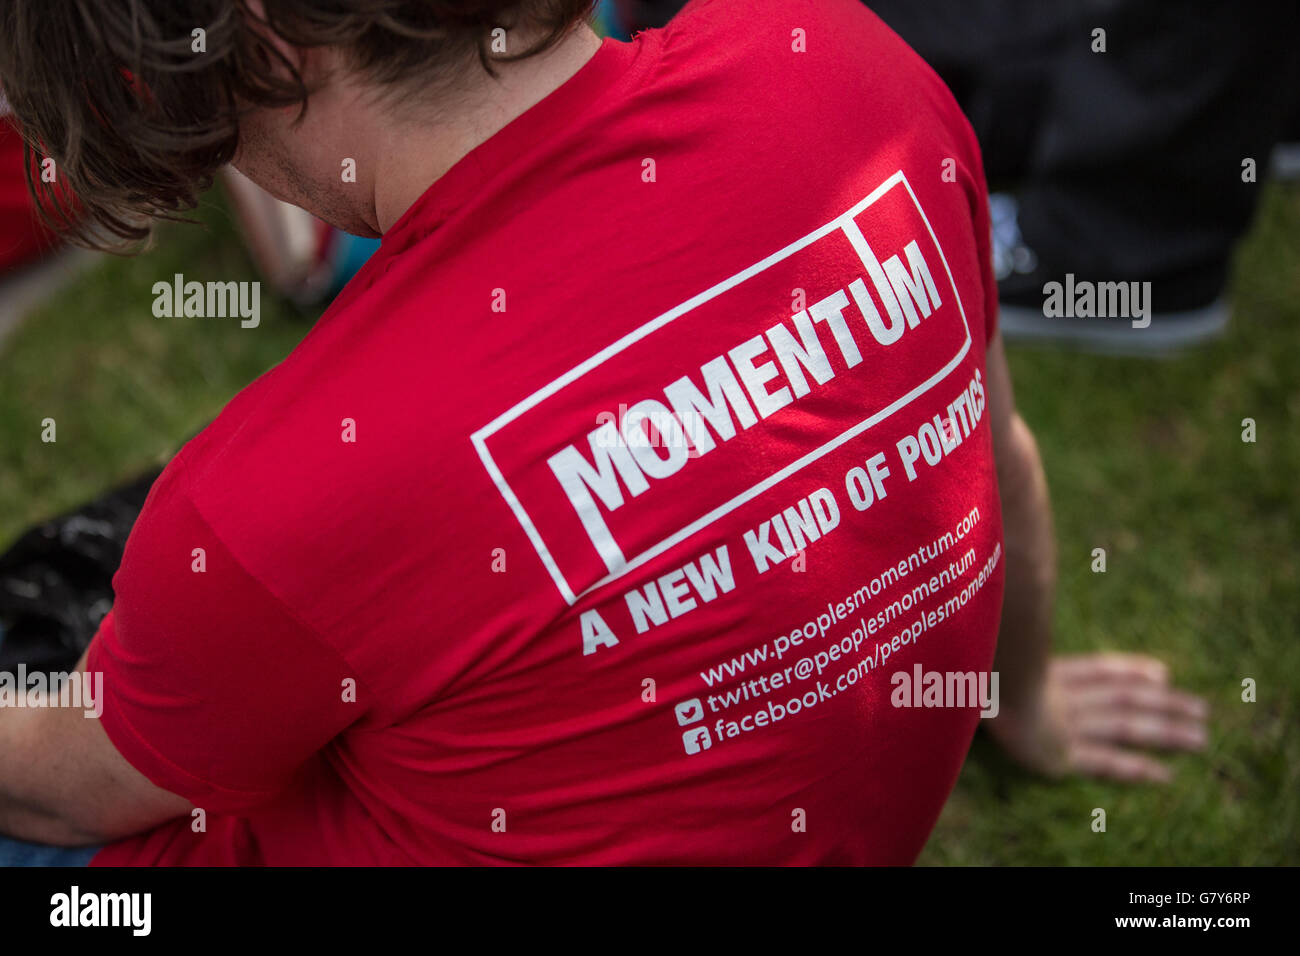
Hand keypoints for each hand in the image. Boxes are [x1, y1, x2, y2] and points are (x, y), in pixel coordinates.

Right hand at [986, 653, 1208, 782]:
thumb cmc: (968, 669)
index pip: (1097, 669)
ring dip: (1165, 731)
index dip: (1130, 670)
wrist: (968, 690)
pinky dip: (1134, 768)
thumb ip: (997, 648)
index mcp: (1045, 673)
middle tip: (1203, 710)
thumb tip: (1018, 632)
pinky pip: (1103, 762)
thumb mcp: (982, 652)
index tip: (1162, 674)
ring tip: (1200, 738)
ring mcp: (1064, 725)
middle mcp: (1063, 697)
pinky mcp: (1059, 755)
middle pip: (1123, 697)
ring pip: (1125, 725)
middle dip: (1164, 703)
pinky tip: (1163, 775)